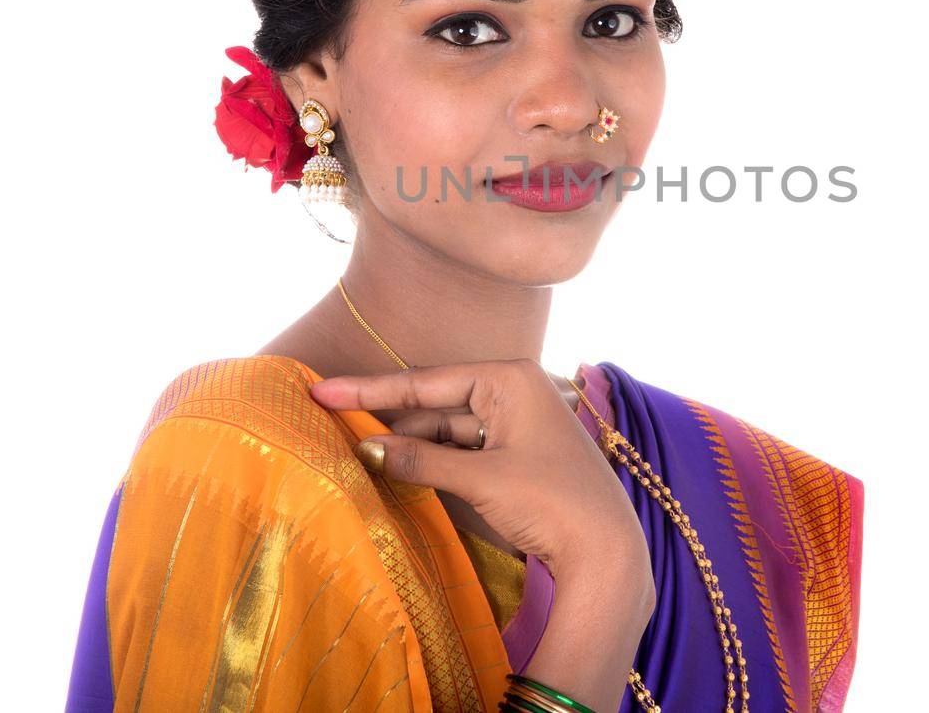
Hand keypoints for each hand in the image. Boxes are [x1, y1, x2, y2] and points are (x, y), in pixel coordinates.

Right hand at [309, 358, 650, 586]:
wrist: (606, 549)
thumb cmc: (550, 502)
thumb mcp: (479, 479)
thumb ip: (420, 459)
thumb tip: (365, 448)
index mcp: (510, 378)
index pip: (425, 382)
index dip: (369, 390)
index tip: (322, 391)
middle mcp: (515, 389)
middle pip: (435, 404)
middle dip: (389, 421)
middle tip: (332, 429)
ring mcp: (518, 421)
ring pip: (448, 429)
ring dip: (410, 445)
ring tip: (360, 457)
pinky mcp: (519, 452)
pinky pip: (465, 448)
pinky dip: (434, 460)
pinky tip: (400, 469)